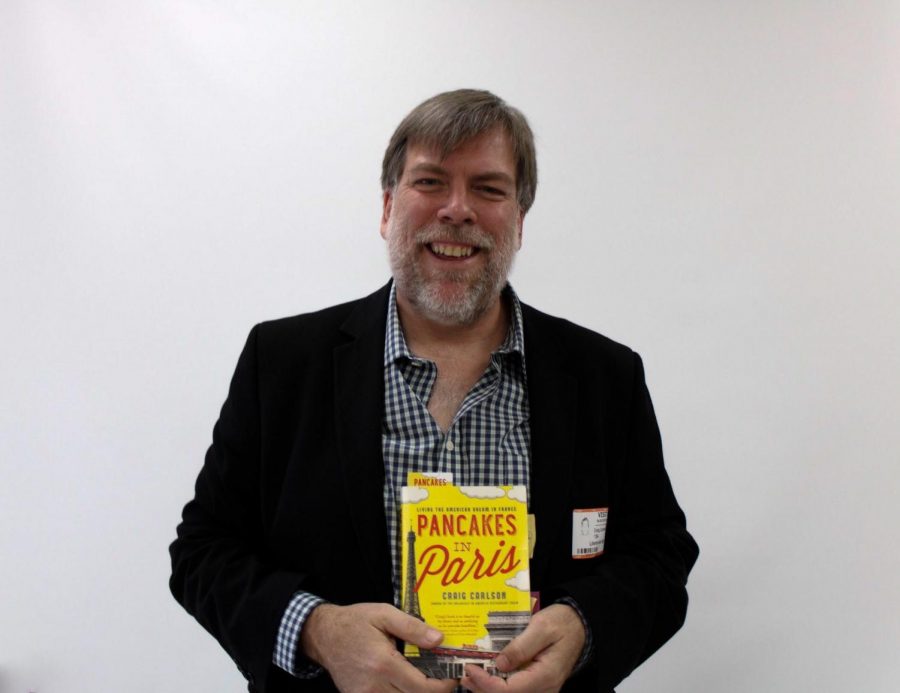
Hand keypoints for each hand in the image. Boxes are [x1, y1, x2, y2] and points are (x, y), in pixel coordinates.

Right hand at [300, 602, 458, 692]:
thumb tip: (439, 639)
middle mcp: (374, 684)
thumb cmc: (355, 622)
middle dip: (433, 692)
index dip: (443, 686)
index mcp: (383, 662)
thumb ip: (413, 627)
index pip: (422, 687)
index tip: (453, 677)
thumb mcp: (384, 614)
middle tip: (443, 678)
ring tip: (425, 679)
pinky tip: (405, 683)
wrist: (323, 635)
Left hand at [460, 604, 585, 692]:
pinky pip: (515, 691)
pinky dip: (498, 687)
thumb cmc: (561, 623)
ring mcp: (542, 690)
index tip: (470, 669)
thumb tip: (499, 664)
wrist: (579, 626)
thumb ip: (521, 646)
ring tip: (469, 678)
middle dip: (483, 690)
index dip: (486, 683)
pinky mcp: (538, 686)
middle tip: (464, 676)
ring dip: (488, 690)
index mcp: (545, 676)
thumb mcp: (541, 627)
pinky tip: (486, 677)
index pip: (509, 690)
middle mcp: (544, 689)